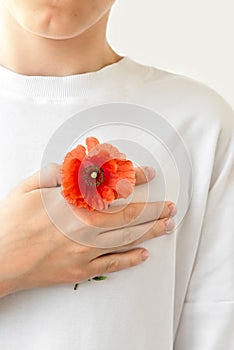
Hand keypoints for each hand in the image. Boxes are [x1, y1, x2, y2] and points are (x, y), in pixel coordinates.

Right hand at [0, 164, 175, 297]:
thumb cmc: (9, 223)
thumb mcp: (27, 188)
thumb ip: (55, 174)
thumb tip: (77, 166)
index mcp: (73, 204)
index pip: (113, 187)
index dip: (134, 178)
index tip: (149, 174)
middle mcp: (84, 227)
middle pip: (128, 216)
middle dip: (154, 210)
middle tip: (171, 206)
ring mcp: (85, 251)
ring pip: (126, 239)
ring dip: (150, 232)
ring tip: (167, 226)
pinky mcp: (80, 269)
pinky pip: (112, 264)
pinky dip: (130, 259)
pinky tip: (144, 255)